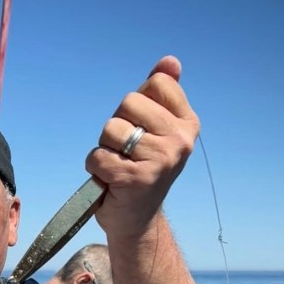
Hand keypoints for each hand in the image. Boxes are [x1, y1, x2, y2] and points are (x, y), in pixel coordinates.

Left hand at [87, 55, 198, 240]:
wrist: (136, 221)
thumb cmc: (141, 170)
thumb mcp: (155, 130)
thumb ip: (161, 95)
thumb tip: (170, 61)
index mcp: (187, 124)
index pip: (155, 83)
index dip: (136, 105)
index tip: (141, 130)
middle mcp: (179, 142)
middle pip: (129, 103)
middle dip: (117, 127)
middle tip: (126, 153)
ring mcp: (159, 161)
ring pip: (110, 130)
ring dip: (105, 149)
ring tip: (118, 167)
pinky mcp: (134, 179)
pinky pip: (98, 157)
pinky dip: (95, 169)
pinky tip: (109, 182)